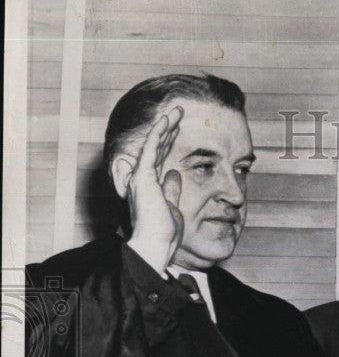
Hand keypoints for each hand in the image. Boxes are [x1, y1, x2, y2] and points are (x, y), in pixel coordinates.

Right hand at [126, 106, 183, 272]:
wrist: (155, 244)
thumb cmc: (163, 233)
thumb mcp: (173, 207)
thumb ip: (172, 190)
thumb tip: (175, 174)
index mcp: (150, 186)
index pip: (161, 159)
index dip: (169, 143)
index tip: (177, 130)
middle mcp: (143, 179)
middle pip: (158, 149)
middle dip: (168, 130)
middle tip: (178, 114)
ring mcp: (142, 177)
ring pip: (155, 145)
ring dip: (166, 126)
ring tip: (176, 111)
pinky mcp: (144, 176)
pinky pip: (152, 149)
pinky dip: (159, 133)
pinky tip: (167, 119)